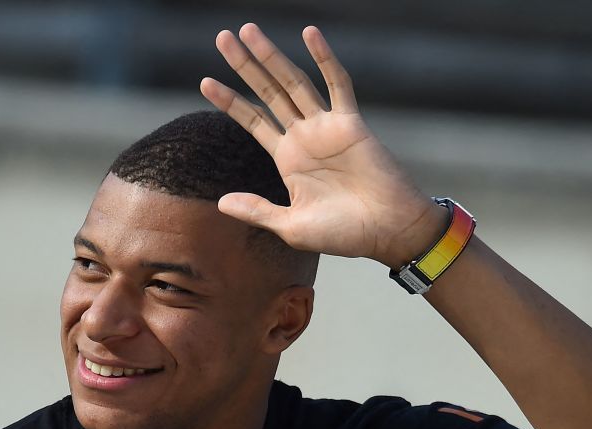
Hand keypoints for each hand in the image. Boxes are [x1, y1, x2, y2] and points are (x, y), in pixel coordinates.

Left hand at [200, 23, 447, 267]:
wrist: (387, 232)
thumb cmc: (343, 234)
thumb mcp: (290, 226)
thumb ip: (257, 210)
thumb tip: (220, 203)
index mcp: (288, 159)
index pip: (253, 122)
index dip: (230, 101)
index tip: (204, 81)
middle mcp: (305, 137)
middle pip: (268, 93)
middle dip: (245, 66)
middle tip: (222, 37)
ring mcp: (327, 127)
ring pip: (294, 83)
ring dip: (271, 57)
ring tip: (248, 31)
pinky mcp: (351, 123)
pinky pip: (337, 84)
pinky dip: (324, 58)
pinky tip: (309, 34)